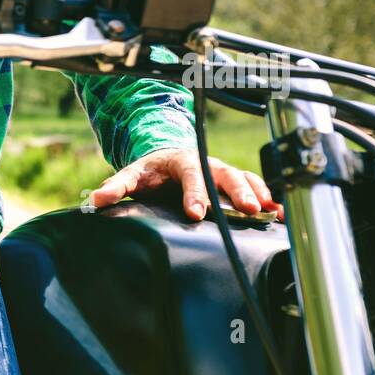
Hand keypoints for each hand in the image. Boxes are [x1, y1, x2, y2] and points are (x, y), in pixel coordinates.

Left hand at [86, 148, 282, 221]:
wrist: (165, 159)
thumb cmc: (149, 171)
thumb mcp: (131, 175)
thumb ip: (116, 186)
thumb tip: (95, 200)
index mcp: (181, 160)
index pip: (190, 175)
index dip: (194, 193)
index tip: (196, 213)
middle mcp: (207, 163)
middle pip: (225, 174)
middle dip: (237, 192)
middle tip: (247, 210)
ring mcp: (222, 171)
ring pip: (244, 179)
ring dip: (257, 194)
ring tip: (268, 212)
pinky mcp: (233, 182)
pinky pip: (254, 188)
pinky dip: (267, 199)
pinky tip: (279, 214)